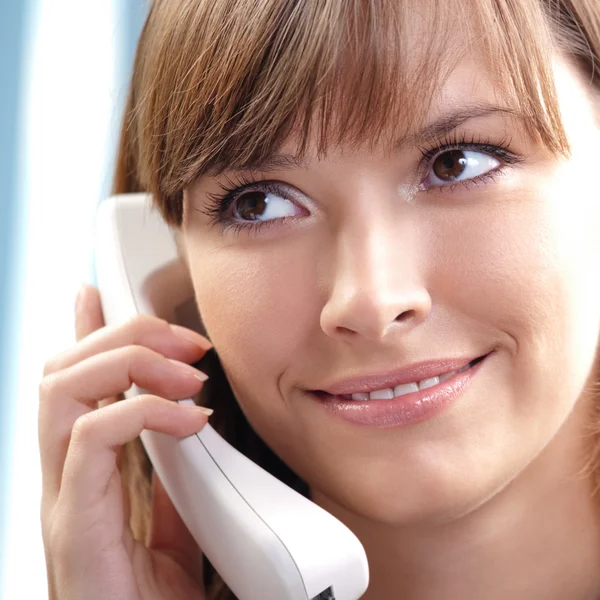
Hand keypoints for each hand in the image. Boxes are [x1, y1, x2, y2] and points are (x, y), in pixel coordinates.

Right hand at [39, 284, 211, 599]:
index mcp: (87, 471)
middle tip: (188, 342)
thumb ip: (174, 470)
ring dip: (132, 363)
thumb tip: (186, 422)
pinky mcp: (72, 525)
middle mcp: (64, 477)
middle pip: (63, 370)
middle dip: (126, 335)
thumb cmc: (158, 599)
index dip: (82, 332)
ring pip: (63, 390)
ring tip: (189, 376)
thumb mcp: (177, 519)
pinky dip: (145, 412)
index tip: (97, 294)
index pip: (73, 382)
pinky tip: (191, 420)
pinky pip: (93, 439)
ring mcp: (62, 499)